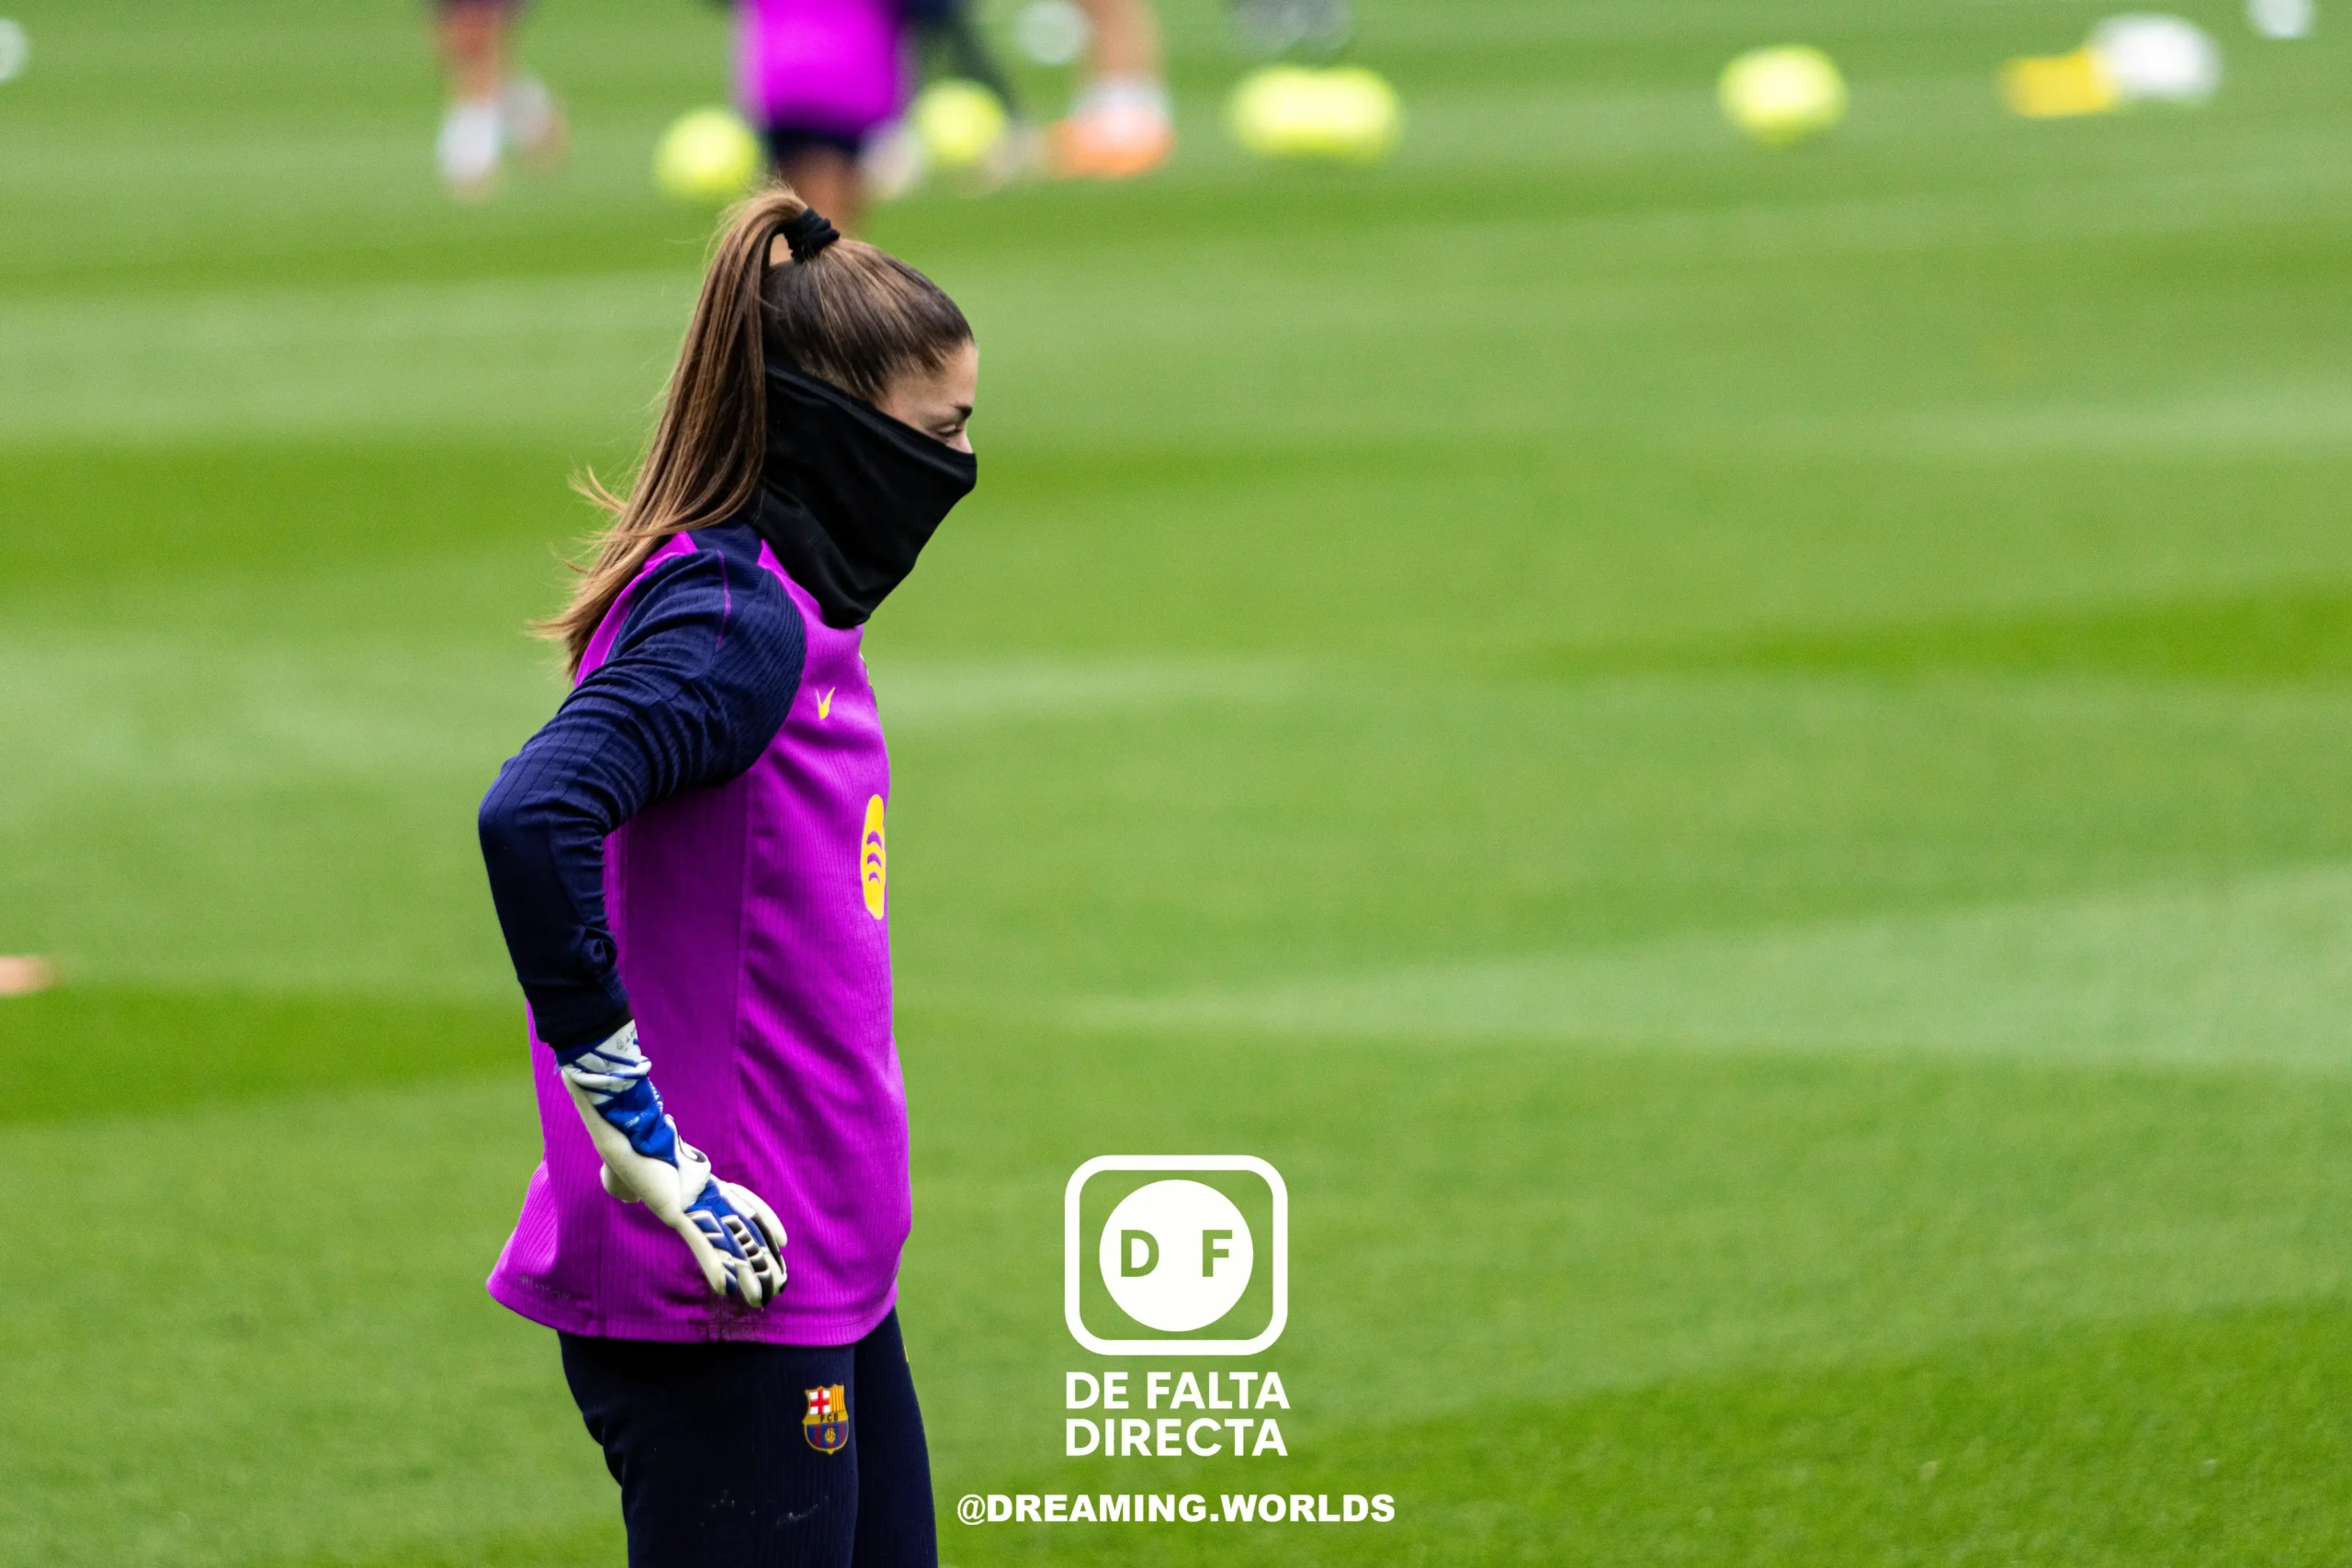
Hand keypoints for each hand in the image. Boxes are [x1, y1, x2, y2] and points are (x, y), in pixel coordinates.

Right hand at [562, 1024, 788, 1305]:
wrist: (624, 1136)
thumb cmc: (627, 1152)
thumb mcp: (630, 1177)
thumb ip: (633, 1188)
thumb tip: (626, 1192)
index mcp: (704, 1185)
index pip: (746, 1204)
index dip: (765, 1221)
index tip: (782, 1241)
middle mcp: (708, 1194)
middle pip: (746, 1228)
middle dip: (763, 1258)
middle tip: (780, 1283)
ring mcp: (696, 1202)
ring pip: (731, 1240)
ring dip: (746, 1272)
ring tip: (763, 1296)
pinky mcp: (680, 1212)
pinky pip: (702, 1243)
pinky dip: (712, 1268)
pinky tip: (723, 1289)